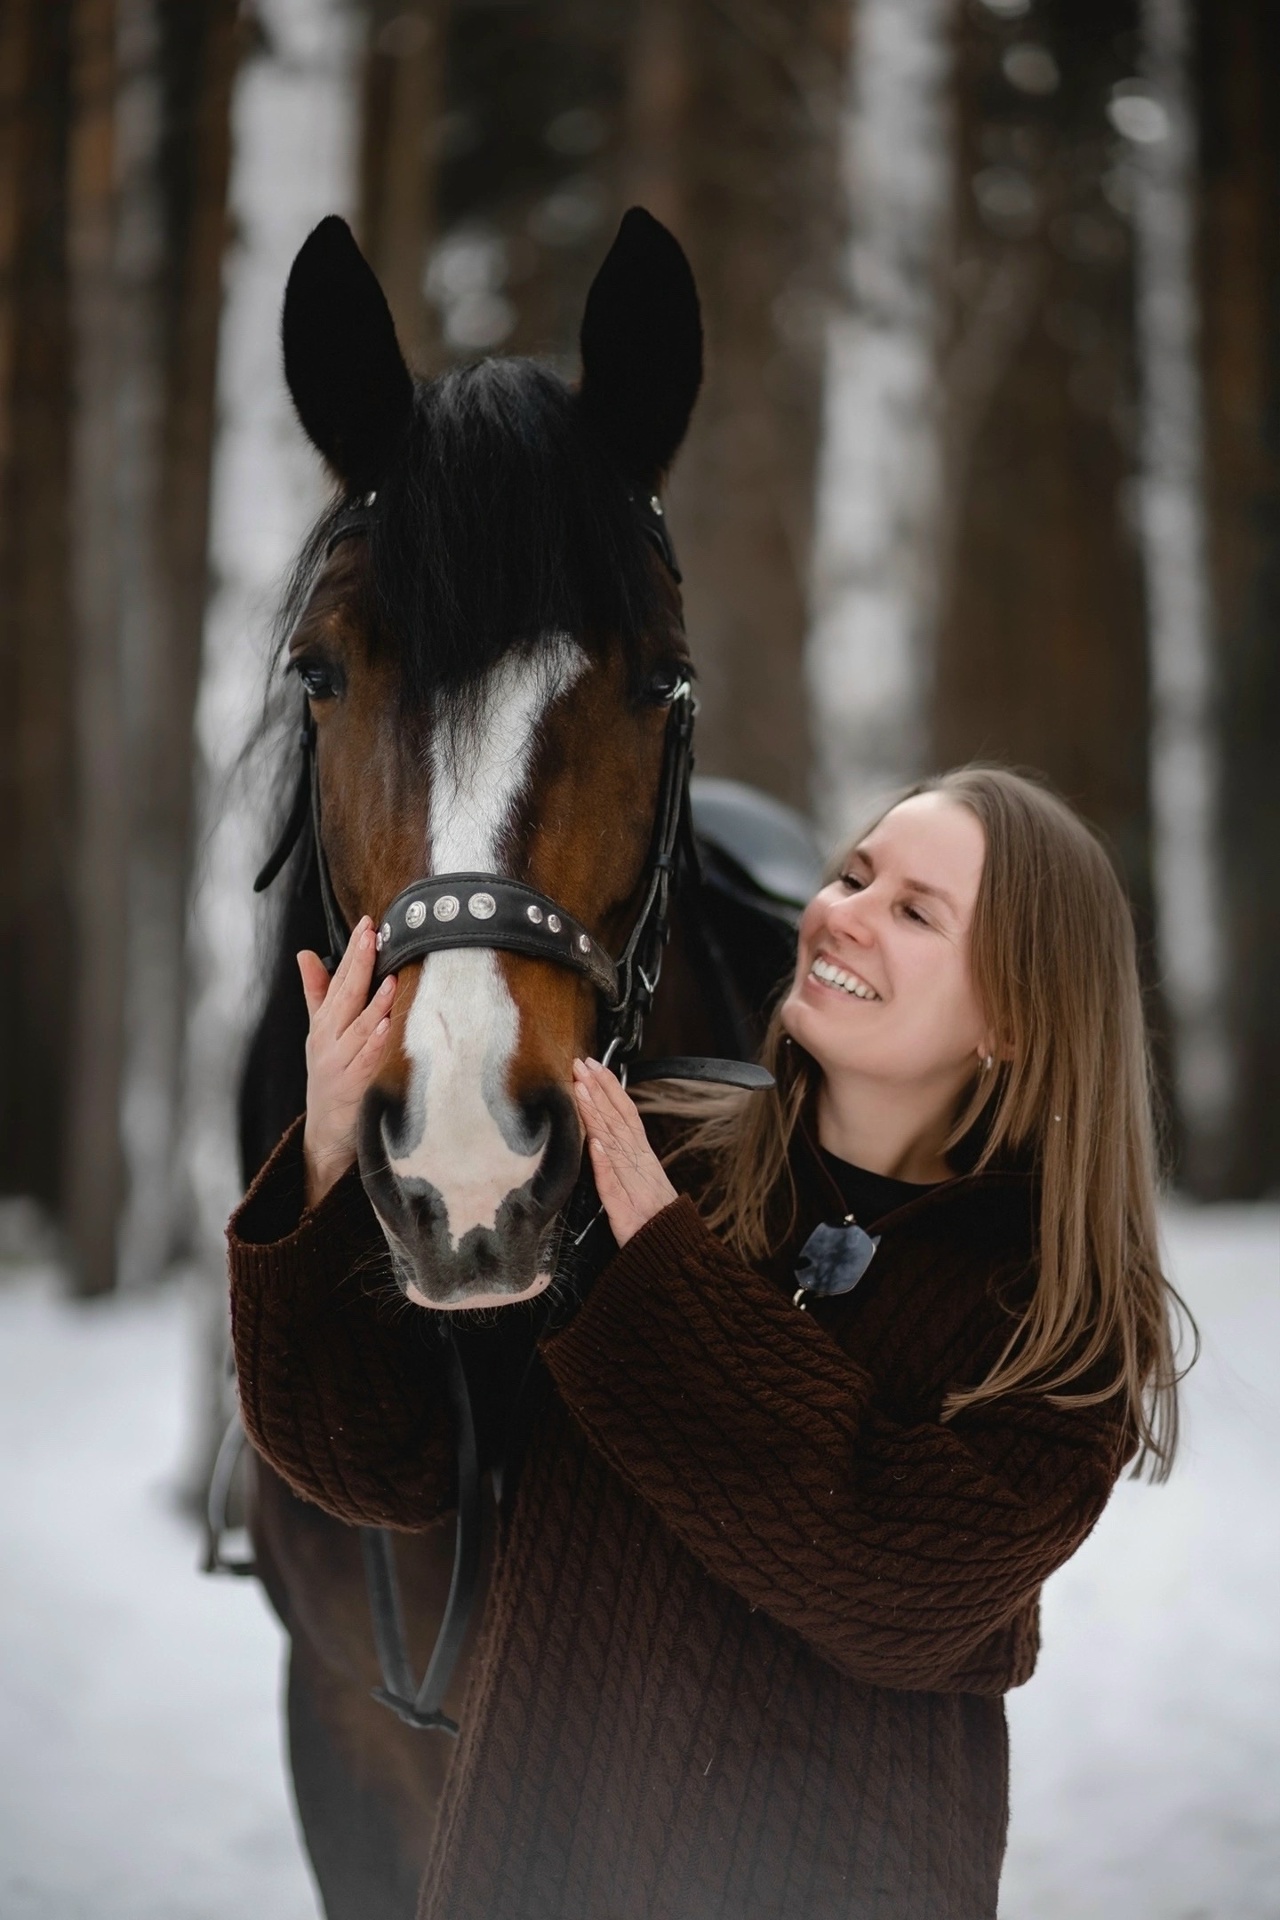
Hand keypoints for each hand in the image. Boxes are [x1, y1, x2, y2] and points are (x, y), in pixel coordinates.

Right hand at [299, 916, 396, 1208]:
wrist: (325, 1131)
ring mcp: (337, 1063)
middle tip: (373, 935)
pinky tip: (386, 1028)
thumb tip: (305, 953)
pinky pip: (364, 1063)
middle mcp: (328, 1038)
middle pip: (346, 997)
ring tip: (389, 980)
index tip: (367, 924)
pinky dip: (373, 1045)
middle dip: (359, 964)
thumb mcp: (320, 1031)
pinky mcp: (350, 1088)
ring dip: (372, 1004)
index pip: (339, 979)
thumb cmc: (329, 1074)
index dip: (353, 951)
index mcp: (324, 1022)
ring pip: (356, 1029)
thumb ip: (318, 992)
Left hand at [572, 1058, 676, 1246]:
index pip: (625, 1112)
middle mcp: (638, 1162)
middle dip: (599, 1089)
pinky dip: (604, 1162)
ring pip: (612, 1141)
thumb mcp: (640, 1179)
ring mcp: (631, 1182)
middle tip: (581, 1064)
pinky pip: (612, 1182)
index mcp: (641, 1155)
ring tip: (582, 1090)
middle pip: (617, 1119)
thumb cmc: (653, 1217)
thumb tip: (604, 1135)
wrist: (672, 1250)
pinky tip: (595, 1144)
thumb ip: (624, 1156)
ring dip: (596, 1113)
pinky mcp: (623, 1206)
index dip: (609, 1087)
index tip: (594, 1065)